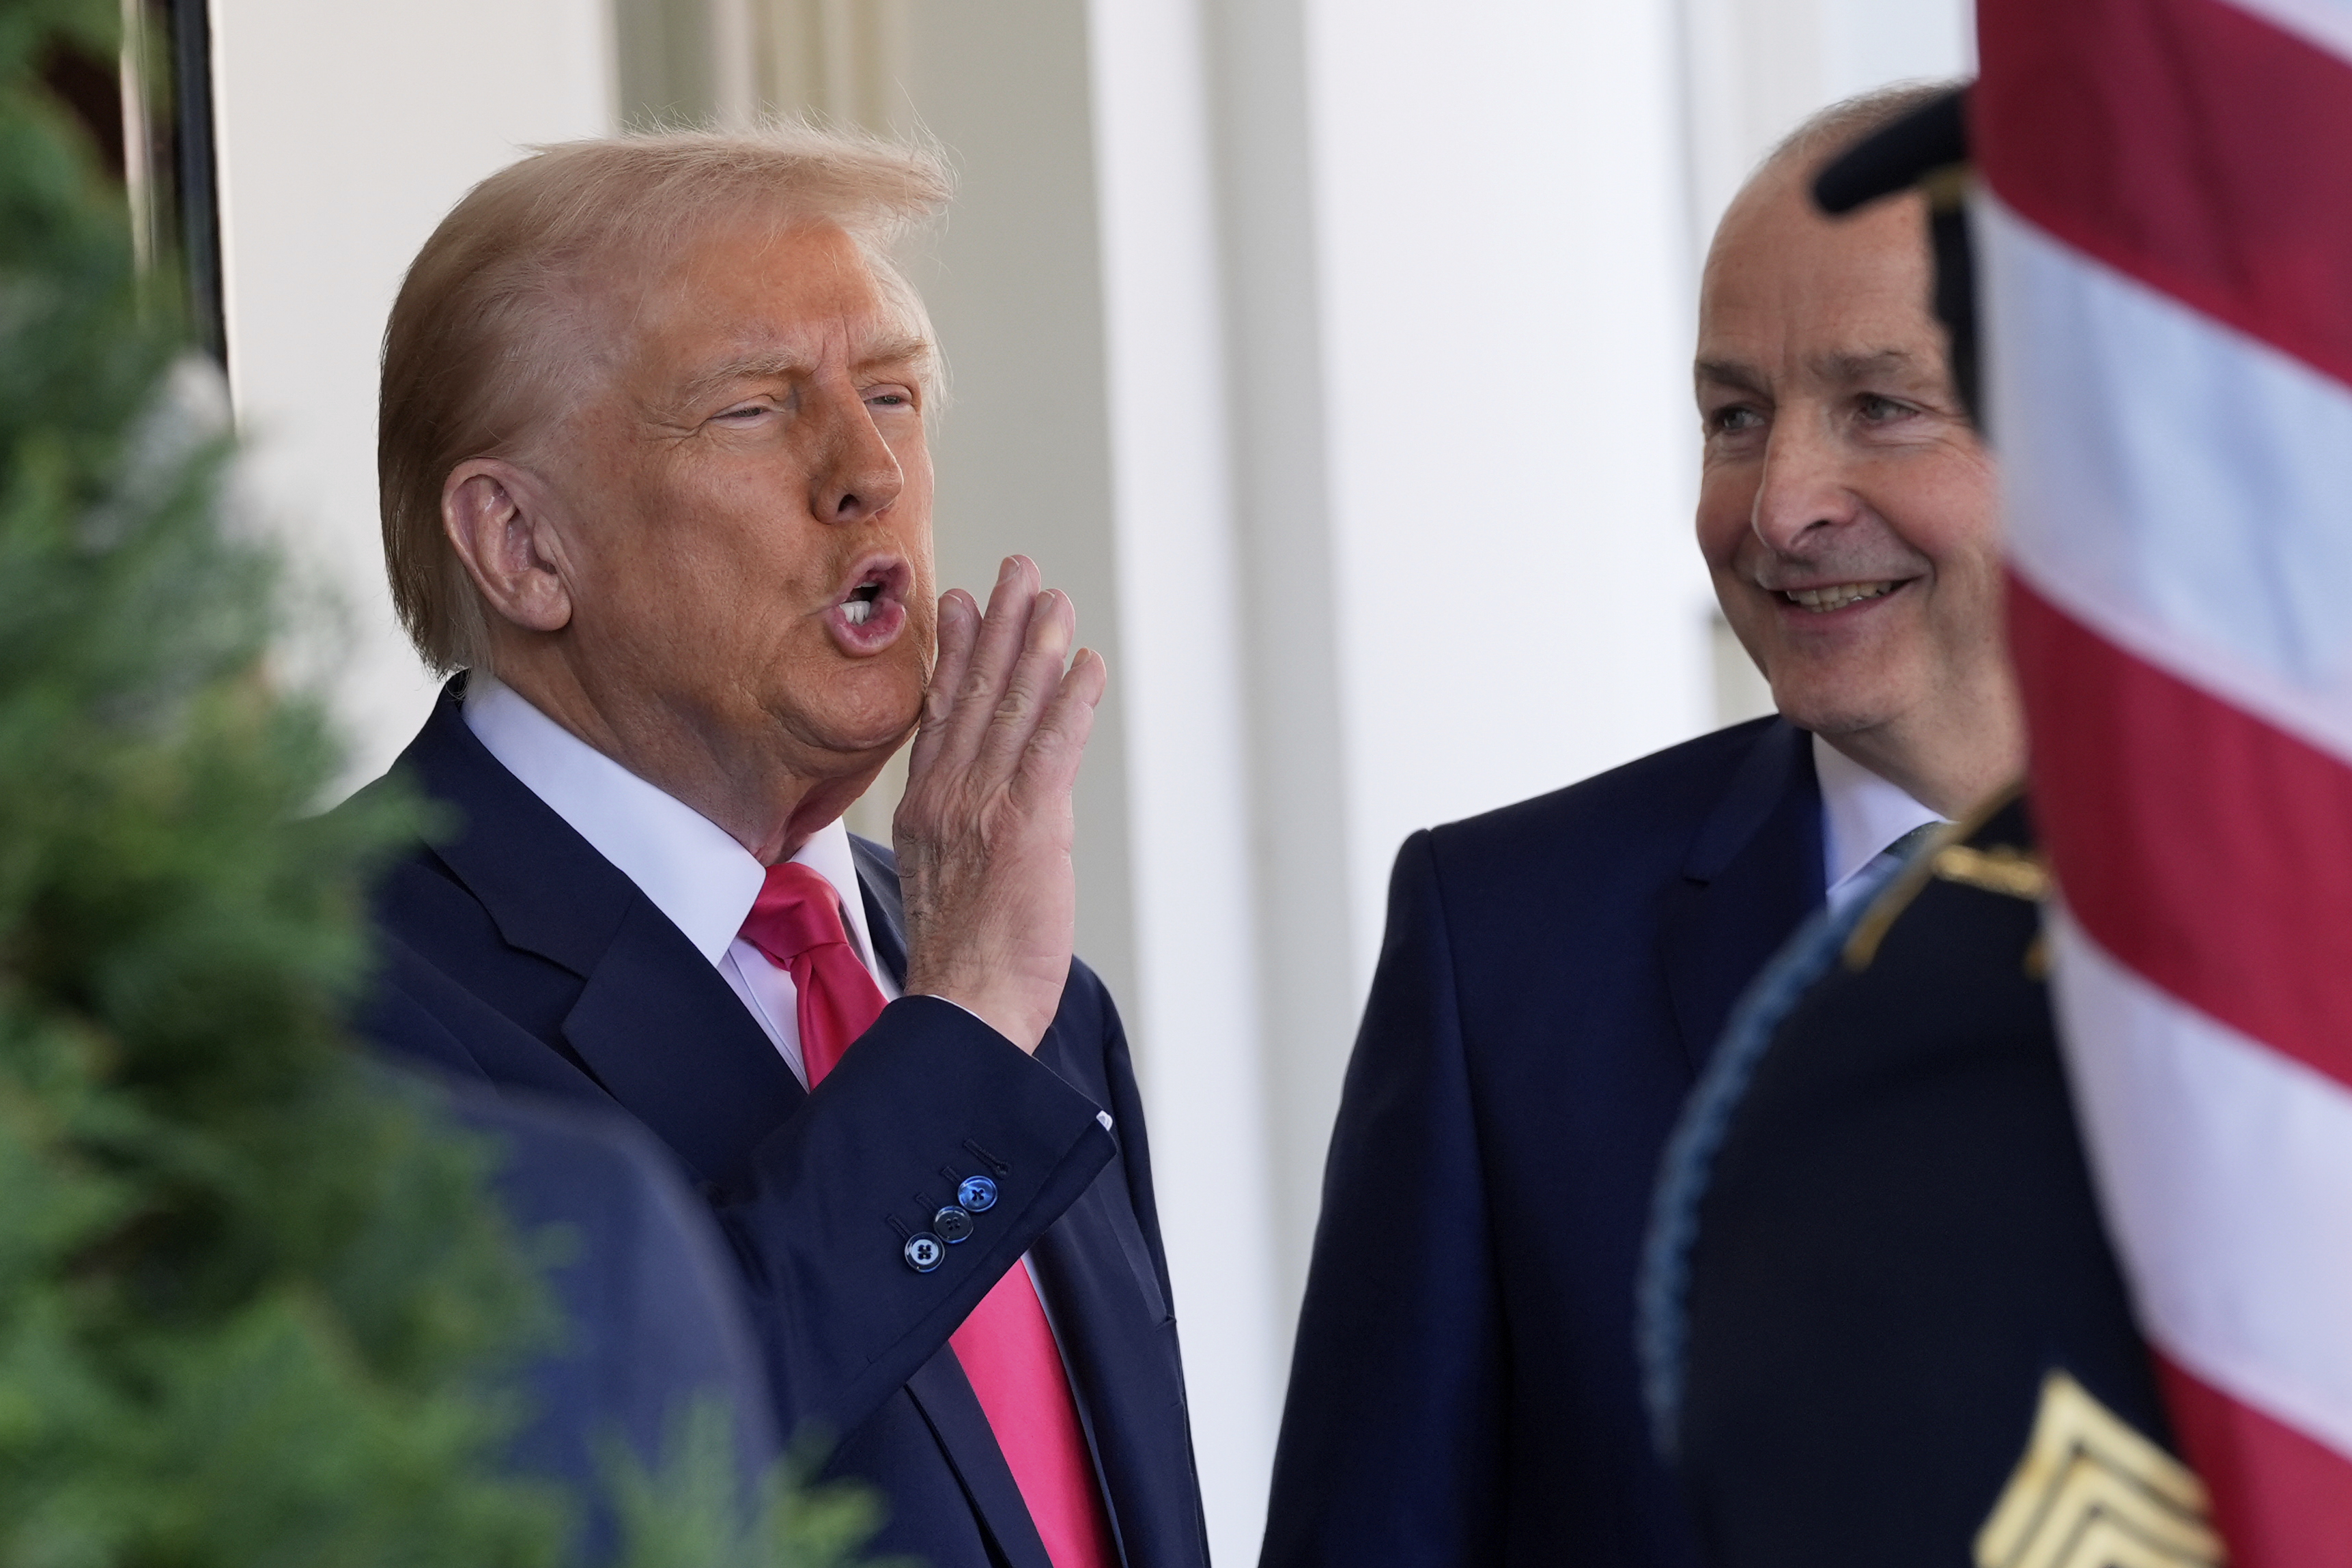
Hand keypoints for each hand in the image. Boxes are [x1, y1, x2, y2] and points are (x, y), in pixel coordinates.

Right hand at [894, 556, 1107, 1051]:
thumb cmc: (962, 966)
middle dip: (999, 625)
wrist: (961, 1010)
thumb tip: (969, 813)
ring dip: (1038, 646)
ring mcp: (984, 808)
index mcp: (925, 810)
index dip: (956, 653)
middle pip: (976, 693)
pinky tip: (1084, 664)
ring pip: (1013, 709)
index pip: (942, 714)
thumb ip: (953, 834)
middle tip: (1017, 570)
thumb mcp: (942, 883)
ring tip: (1054, 597)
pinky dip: (1070, 701)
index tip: (962, 601)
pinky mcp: (1026, 827)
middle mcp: (948, 798)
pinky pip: (1050, 749)